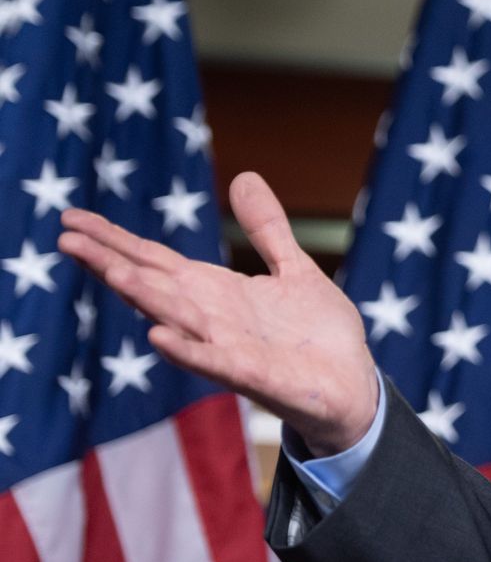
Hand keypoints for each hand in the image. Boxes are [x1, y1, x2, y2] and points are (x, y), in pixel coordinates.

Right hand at [59, 171, 380, 455]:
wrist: (353, 384)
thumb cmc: (319, 334)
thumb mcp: (294, 267)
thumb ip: (266, 228)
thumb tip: (245, 176)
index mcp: (217, 292)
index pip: (155, 261)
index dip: (115, 241)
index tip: (70, 219)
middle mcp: (213, 319)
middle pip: (153, 285)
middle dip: (112, 263)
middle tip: (65, 238)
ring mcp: (229, 348)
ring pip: (177, 319)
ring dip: (144, 297)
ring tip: (111, 271)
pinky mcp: (254, 375)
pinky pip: (215, 362)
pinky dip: (188, 350)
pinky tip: (159, 336)